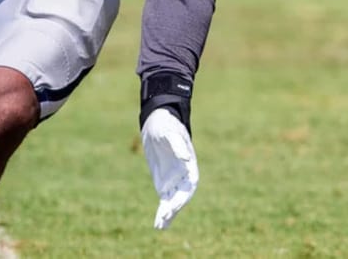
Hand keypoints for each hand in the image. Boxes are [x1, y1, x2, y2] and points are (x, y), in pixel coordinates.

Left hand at [141, 107, 198, 229]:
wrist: (157, 122)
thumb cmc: (166, 125)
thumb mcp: (170, 132)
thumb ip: (178, 144)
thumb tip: (186, 157)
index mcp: (189, 164)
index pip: (190, 185)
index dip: (183, 196)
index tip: (174, 205)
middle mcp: (184, 175)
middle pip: (182, 196)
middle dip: (175, 208)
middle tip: (164, 217)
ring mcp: (174, 179)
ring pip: (173, 201)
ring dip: (168, 214)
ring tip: (160, 226)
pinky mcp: (164, 182)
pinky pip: (165, 200)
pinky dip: (162, 212)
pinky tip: (159, 223)